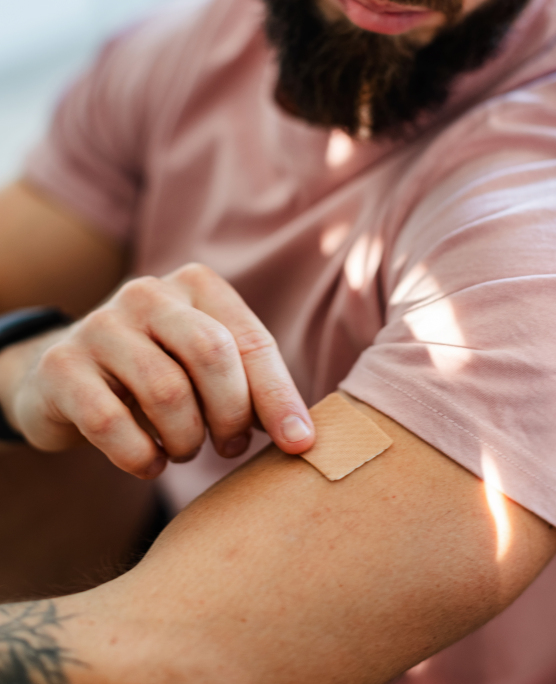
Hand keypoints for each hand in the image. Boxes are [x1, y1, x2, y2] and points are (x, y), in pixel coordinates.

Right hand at [3, 264, 314, 477]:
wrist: (64, 378)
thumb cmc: (158, 374)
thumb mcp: (206, 368)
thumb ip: (251, 385)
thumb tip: (302, 436)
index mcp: (195, 285)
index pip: (249, 340)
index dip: (278, 396)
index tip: (299, 445)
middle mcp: (147, 293)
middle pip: (211, 354)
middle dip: (231, 414)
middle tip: (231, 446)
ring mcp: (99, 325)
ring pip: (166, 391)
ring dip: (186, 439)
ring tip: (184, 449)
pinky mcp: (61, 366)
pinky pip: (111, 423)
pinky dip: (140, 457)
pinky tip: (148, 464)